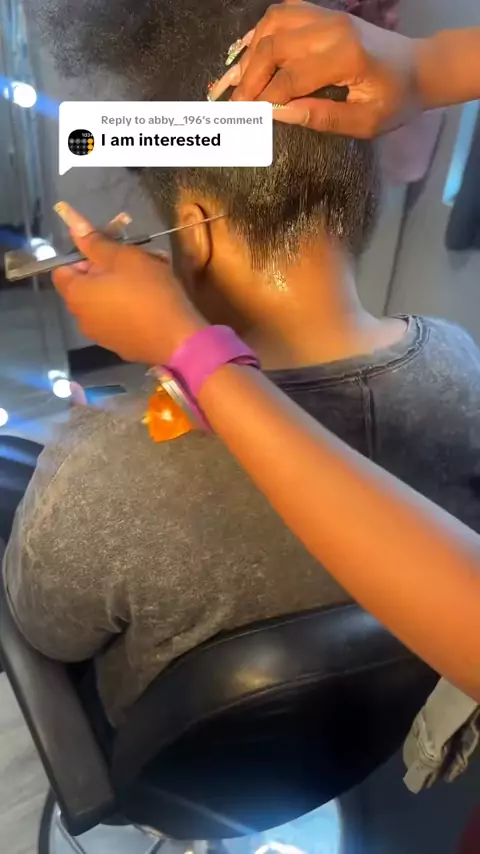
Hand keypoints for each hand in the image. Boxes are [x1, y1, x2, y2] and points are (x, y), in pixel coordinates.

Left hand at [52, 203, 205, 364]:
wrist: (177, 339)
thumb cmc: (148, 291)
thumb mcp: (123, 257)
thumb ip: (95, 241)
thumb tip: (71, 223)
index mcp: (76, 294)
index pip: (62, 269)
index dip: (82, 256)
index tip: (109, 253)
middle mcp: (81, 318)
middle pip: (85, 287)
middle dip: (106, 272)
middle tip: (134, 263)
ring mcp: (100, 336)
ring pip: (104, 304)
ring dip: (119, 290)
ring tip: (149, 283)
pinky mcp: (120, 347)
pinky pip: (118, 321)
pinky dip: (128, 311)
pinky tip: (152, 306)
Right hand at [211, 1, 417, 137]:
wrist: (418, 68)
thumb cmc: (395, 101)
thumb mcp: (364, 122)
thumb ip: (322, 117)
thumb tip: (279, 115)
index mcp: (344, 57)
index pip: (290, 78)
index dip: (264, 100)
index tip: (246, 119)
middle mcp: (331, 29)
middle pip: (274, 47)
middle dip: (249, 78)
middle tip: (234, 105)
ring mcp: (326, 16)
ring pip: (272, 25)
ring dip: (250, 53)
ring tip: (238, 81)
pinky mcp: (323, 13)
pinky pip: (283, 13)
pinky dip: (260, 32)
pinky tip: (248, 52)